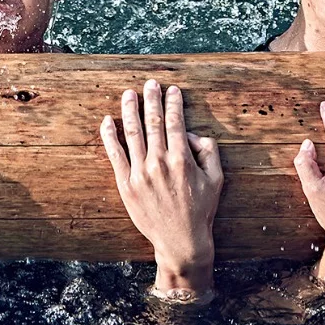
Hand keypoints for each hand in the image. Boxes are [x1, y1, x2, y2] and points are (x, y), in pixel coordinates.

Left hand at [100, 81, 222, 300]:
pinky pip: (115, 154)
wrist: (181, 240)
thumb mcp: (216, 179)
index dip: (173, 103)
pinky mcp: (126, 184)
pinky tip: (107, 121)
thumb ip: (209, 151)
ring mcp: (140, 173)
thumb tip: (193, 133)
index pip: (175, 122)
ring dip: (130, 110)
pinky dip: (110, 136)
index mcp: (182, 159)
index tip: (172, 90)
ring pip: (132, 133)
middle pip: (153, 122)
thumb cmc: (200, 210)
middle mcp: (159, 162)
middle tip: (150, 84)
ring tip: (129, 94)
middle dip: (152, 100)